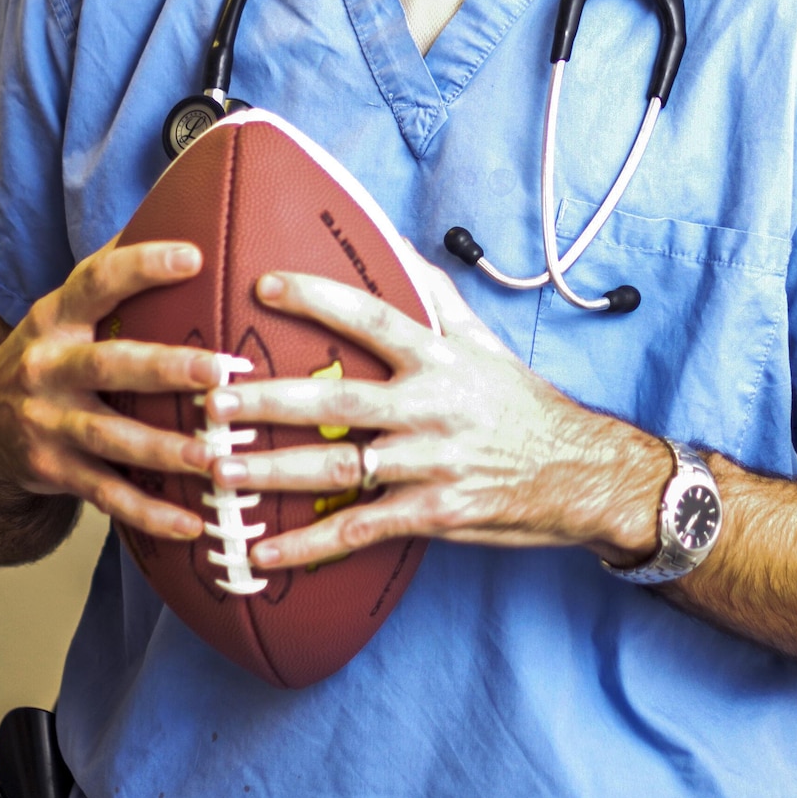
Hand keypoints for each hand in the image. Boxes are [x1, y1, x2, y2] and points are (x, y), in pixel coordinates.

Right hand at [0, 239, 225, 540]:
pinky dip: (151, 513)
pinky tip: (194, 523)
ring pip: (111, 438)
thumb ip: (111, 271)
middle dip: (167, 369)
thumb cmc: (45, 355)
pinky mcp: (55, 473)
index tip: (194, 256)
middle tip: (222, 370)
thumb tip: (177, 204)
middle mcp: (48, 368)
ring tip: (216, 458)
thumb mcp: (63, 308)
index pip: (98, 281)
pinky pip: (107, 495)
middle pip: (110, 365)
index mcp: (57, 318)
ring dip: (166, 450)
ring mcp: (47, 425)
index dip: (142, 266)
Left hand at [204, 260, 670, 571]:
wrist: (580, 472)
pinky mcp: (434, 512)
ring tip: (220, 473)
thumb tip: (395, 245)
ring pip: (341, 468)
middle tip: (216, 402)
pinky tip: (265, 552)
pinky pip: (362, 529)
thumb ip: (436, 296)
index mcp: (441, 359)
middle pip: (340, 401)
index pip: (373, 317)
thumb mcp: (485, 342)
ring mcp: (431, 463)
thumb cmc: (522, 404)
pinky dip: (310, 545)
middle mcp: (432, 407)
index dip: (319, 298)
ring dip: (275, 473)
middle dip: (272, 402)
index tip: (263, 285)